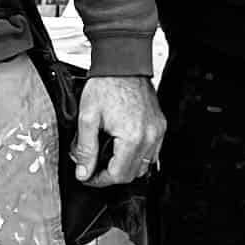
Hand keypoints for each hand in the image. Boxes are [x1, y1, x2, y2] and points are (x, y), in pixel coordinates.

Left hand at [76, 72, 164, 187]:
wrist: (123, 64)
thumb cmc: (107, 85)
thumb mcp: (88, 117)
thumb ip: (85, 149)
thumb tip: (84, 172)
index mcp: (132, 137)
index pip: (118, 175)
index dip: (99, 180)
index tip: (88, 175)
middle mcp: (149, 136)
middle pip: (132, 174)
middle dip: (111, 175)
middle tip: (94, 167)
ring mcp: (157, 131)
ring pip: (144, 166)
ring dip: (126, 166)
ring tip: (108, 157)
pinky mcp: (160, 125)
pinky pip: (153, 152)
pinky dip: (139, 156)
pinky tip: (124, 148)